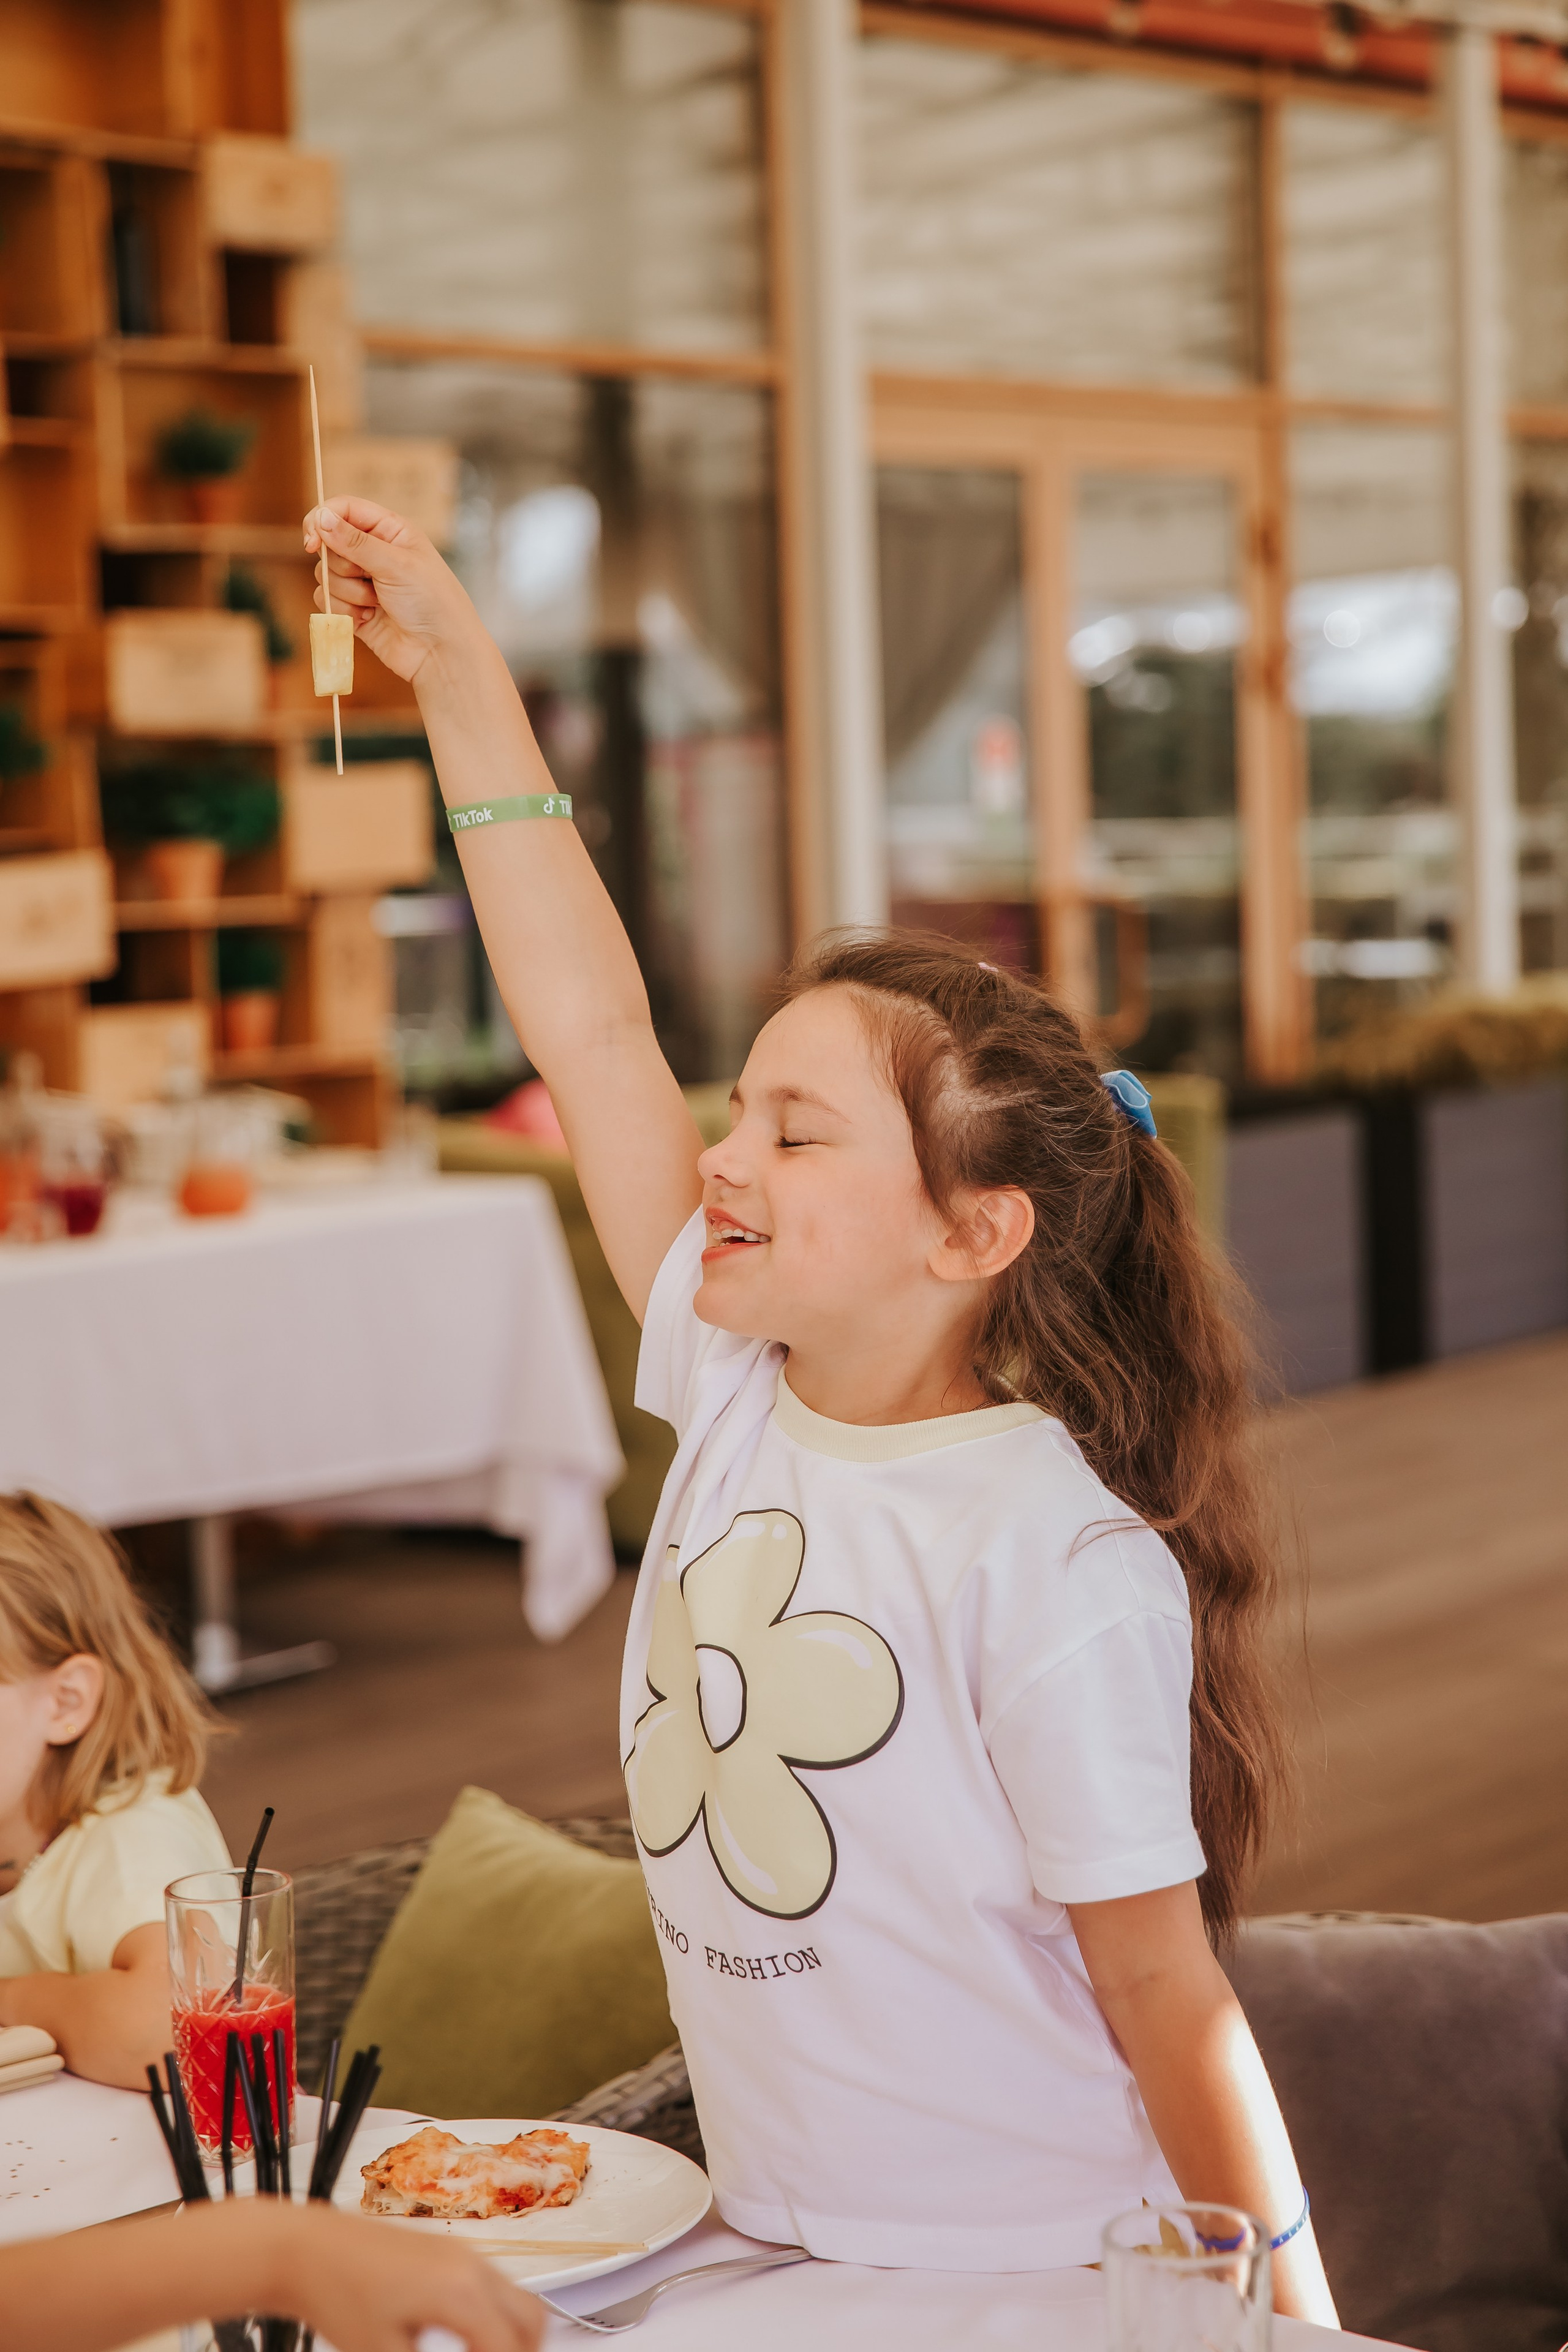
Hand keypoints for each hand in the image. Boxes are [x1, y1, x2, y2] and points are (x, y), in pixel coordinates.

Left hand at [270, 2203, 543, 2351]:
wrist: (305, 2249)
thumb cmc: (338, 2296)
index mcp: (462, 2293)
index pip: (509, 2348)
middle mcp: (471, 2265)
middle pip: (530, 2319)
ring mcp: (461, 2252)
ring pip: (513, 2297)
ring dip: (508, 2334)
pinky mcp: (446, 2249)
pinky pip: (490, 2283)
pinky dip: (491, 2314)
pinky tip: (462, 2339)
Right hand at [302, 498, 480, 686]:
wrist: (440, 653)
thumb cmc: (432, 602)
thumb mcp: (396, 564)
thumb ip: (356, 542)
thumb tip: (321, 518)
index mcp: (389, 530)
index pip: (343, 509)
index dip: (322, 521)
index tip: (312, 542)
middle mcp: (374, 552)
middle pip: (329, 544)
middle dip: (343, 566)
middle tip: (369, 579)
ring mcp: (362, 581)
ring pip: (325, 575)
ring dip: (348, 592)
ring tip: (377, 603)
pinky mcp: (353, 608)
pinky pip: (327, 601)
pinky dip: (344, 611)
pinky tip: (369, 618)